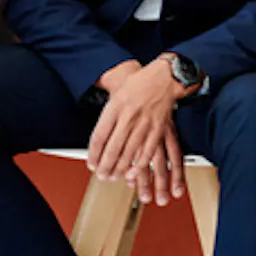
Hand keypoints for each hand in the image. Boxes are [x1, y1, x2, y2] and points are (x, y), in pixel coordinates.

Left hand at [90, 58, 185, 203]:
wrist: (164, 77)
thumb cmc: (139, 85)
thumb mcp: (116, 94)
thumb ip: (107, 116)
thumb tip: (98, 140)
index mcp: (115, 107)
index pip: (99, 136)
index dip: (93, 154)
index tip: (91, 164)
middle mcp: (128, 116)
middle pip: (112, 148)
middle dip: (105, 166)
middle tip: (101, 175)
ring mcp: (144, 123)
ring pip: (128, 152)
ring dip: (119, 169)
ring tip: (113, 177)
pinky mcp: (158, 129)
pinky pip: (147, 151)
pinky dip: (138, 165)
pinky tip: (132, 172)